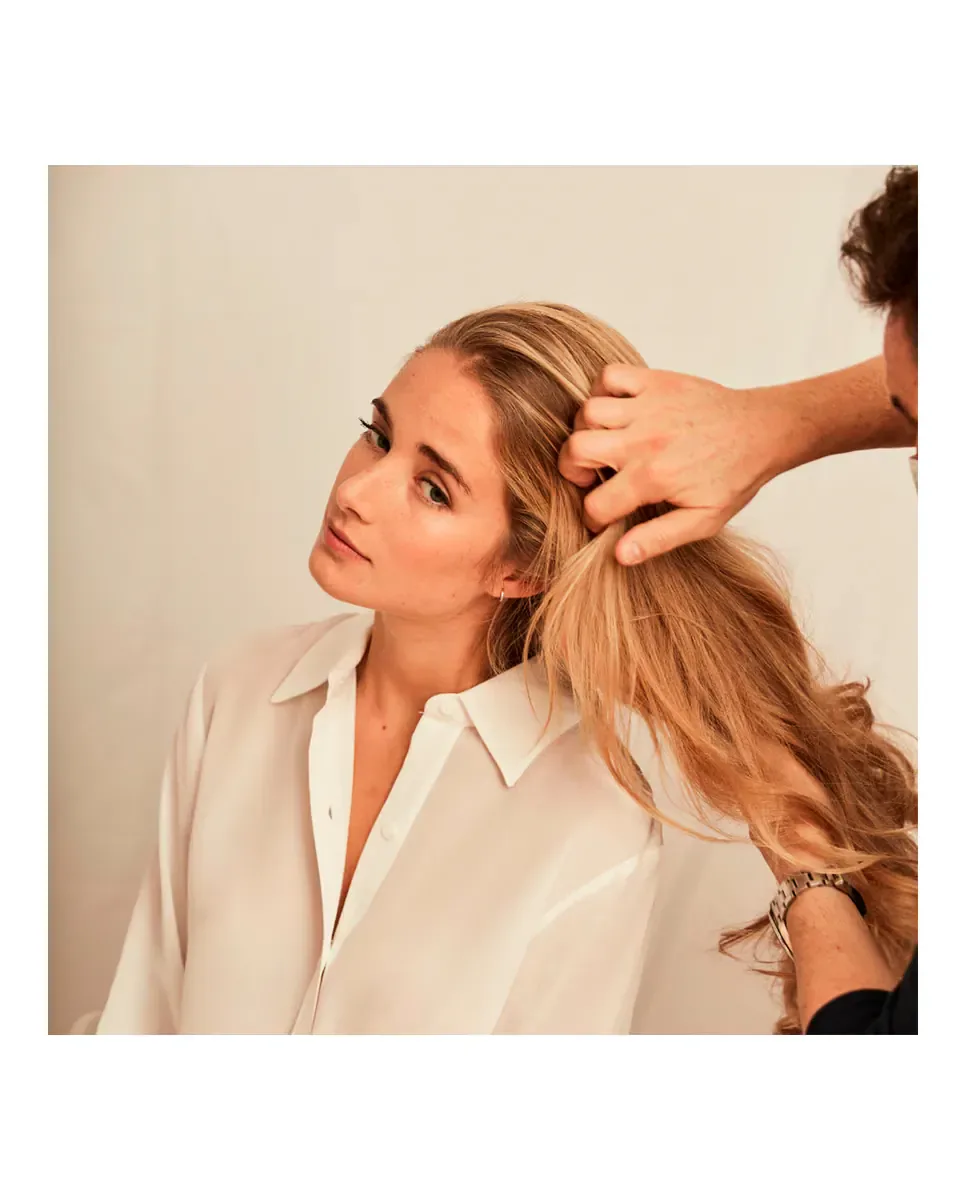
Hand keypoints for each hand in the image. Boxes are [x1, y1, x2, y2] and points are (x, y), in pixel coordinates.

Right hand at [559, 365, 790, 563]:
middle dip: (573, 469)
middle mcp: (645, 439)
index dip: (594, 518)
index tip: (603, 518)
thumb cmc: (735, 476)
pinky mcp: (656, 381)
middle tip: (592, 477)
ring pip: (587, 412)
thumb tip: (620, 554)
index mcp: (654, 477)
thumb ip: (659, 538)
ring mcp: (649, 406)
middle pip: (576, 449)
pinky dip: (604, 390)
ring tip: (607, 444)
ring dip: (588, 430)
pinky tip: (619, 411)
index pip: (596, 504)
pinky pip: (610, 376)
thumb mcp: (704, 521)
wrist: (764, 430)